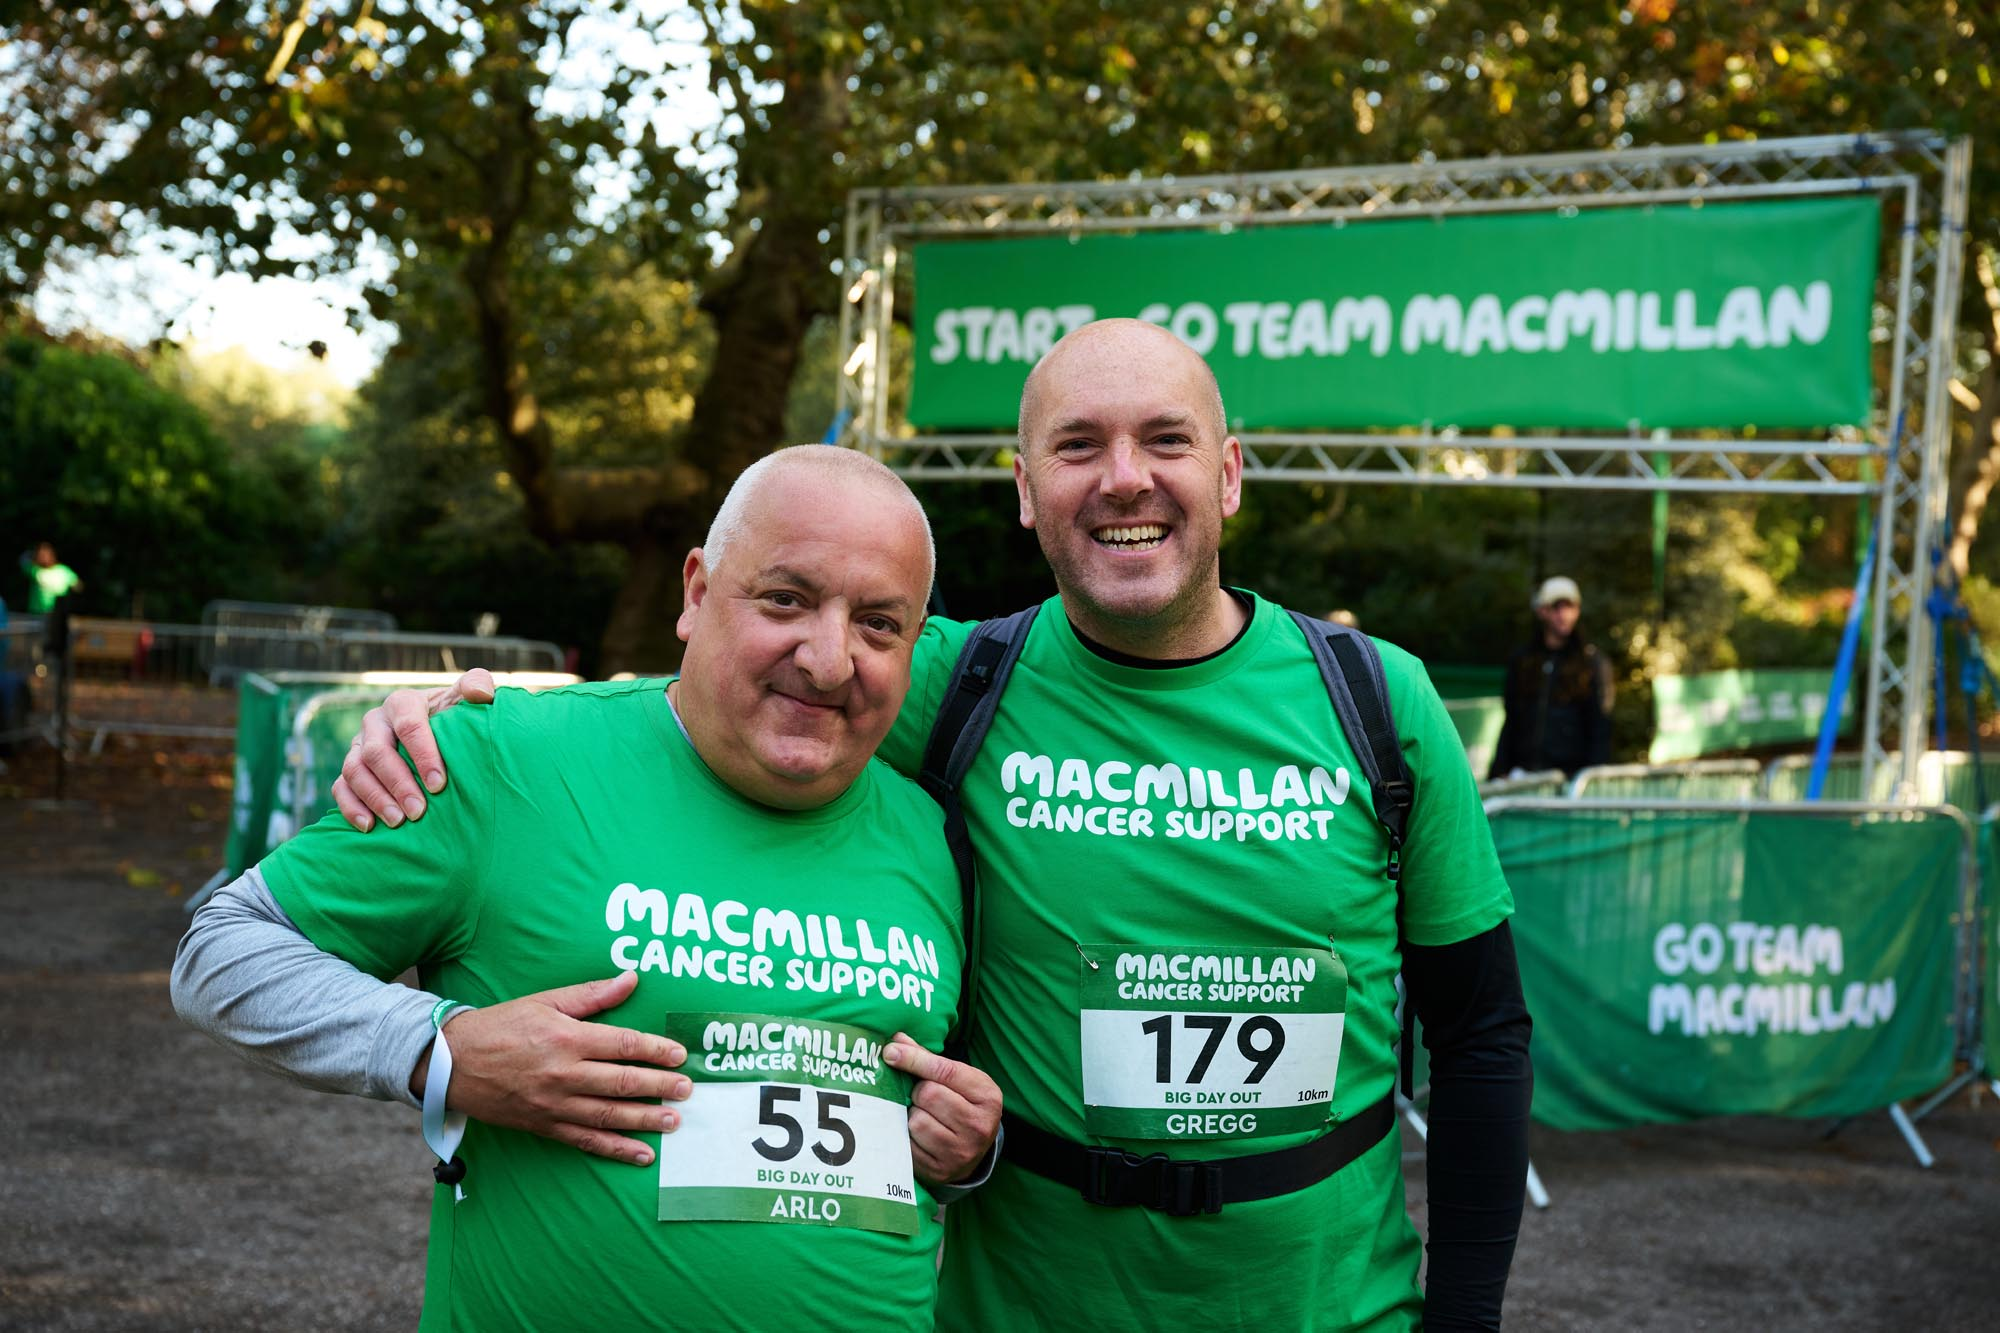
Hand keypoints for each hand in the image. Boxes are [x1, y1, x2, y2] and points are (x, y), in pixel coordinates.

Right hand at [333, 668, 494, 829]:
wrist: (435, 728)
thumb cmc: (453, 715)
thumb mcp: (466, 699)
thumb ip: (477, 686)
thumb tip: (481, 693)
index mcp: (403, 703)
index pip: (409, 726)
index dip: (422, 755)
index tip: (439, 784)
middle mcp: (376, 722)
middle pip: (377, 752)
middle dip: (398, 783)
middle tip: (419, 811)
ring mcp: (359, 745)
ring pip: (354, 770)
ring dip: (375, 798)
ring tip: (398, 822)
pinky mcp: (351, 768)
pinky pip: (341, 787)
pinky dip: (351, 807)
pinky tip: (369, 827)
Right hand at [411, 970, 690, 1165]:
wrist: (451, 1062)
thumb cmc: (501, 1026)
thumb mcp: (545, 1001)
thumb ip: (591, 995)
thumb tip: (631, 979)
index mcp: (566, 1038)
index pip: (623, 1044)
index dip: (655, 1050)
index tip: (679, 1055)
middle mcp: (564, 1074)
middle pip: (622, 1082)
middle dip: (659, 1086)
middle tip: (687, 1090)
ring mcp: (554, 1104)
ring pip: (609, 1115)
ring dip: (645, 1119)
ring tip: (674, 1121)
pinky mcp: (544, 1125)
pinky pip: (586, 1141)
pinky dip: (615, 1149)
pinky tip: (641, 1154)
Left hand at [883, 1034, 1002, 1185]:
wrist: (975, 1153)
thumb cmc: (964, 1106)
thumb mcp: (960, 1080)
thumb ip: (930, 1059)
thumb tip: (896, 1040)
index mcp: (988, 1097)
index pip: (946, 1071)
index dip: (915, 1059)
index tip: (891, 1051)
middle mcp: (978, 1125)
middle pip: (928, 1094)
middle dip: (919, 1091)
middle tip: (924, 1097)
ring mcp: (960, 1152)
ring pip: (916, 1121)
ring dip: (913, 1115)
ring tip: (924, 1116)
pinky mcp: (940, 1170)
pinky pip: (909, 1145)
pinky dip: (908, 1136)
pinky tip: (919, 1135)